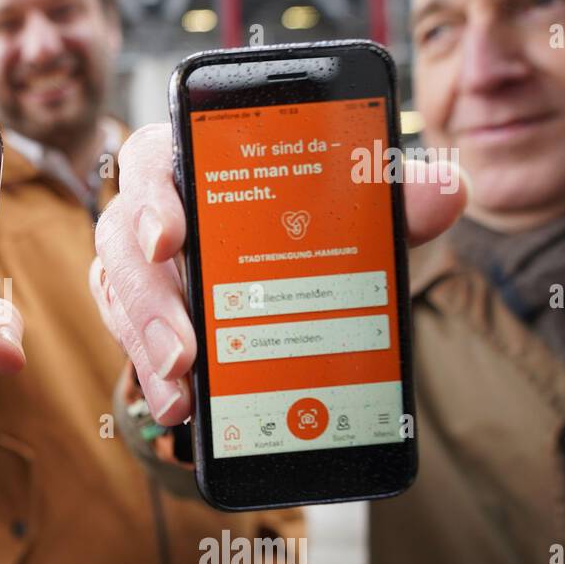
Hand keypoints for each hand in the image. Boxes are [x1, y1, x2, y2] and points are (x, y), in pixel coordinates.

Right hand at [90, 123, 468, 424]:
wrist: (286, 273)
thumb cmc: (302, 224)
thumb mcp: (348, 212)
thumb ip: (388, 195)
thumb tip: (446, 189)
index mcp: (192, 160)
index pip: (151, 159)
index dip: (152, 196)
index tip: (171, 237)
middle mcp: (151, 208)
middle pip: (122, 240)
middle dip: (151, 299)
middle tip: (184, 348)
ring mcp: (137, 262)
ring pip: (118, 295)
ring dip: (146, 345)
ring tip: (183, 385)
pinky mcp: (134, 310)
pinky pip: (125, 337)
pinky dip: (150, 373)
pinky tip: (180, 403)